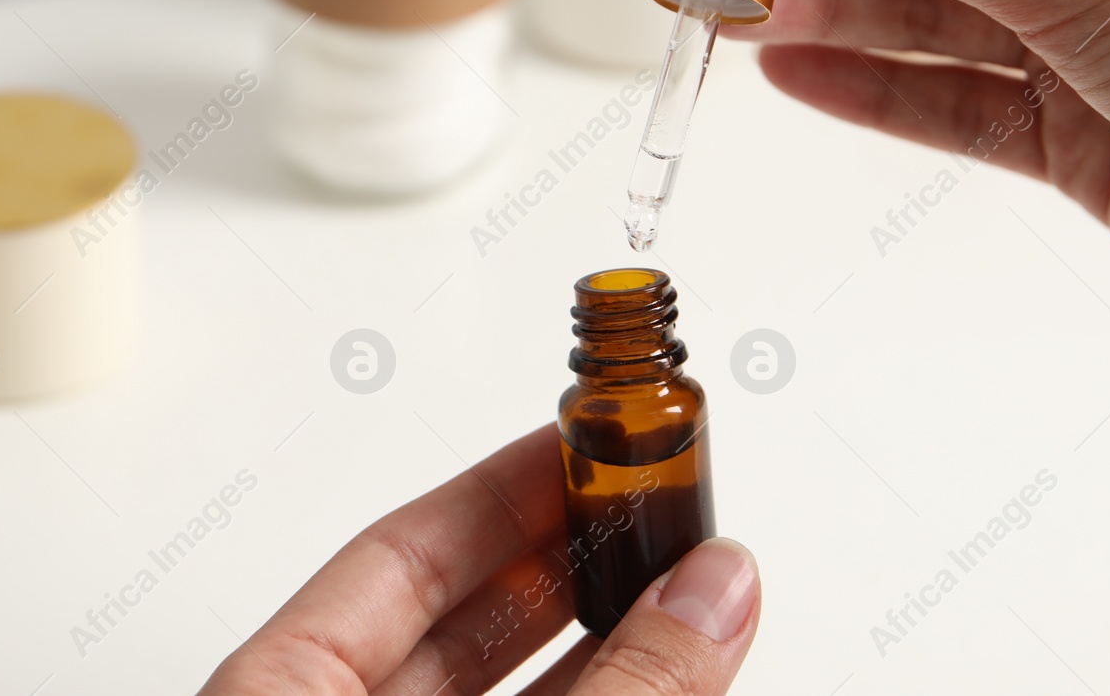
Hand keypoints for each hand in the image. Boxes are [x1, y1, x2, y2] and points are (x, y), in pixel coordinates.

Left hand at [197, 425, 760, 694]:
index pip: (397, 554)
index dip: (503, 490)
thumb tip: (713, 590)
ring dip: (605, 650)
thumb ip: (621, 690)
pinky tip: (668, 687)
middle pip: (456, 625)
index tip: (587, 439)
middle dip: (571, 567)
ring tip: (689, 598)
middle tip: (661, 513)